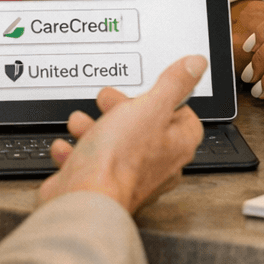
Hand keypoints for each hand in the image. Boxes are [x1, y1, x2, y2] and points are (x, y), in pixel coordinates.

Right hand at [37, 55, 205, 213]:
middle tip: (107, 101)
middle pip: (145, 128)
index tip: (148, 89)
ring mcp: (129, 180)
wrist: (84, 199)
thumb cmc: (119, 158)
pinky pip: (90, 167)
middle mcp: (158, 166)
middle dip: (120, 110)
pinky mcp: (102, 189)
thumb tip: (196, 64)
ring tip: (80, 121)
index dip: (164, 98)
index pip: (183, 115)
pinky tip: (67, 147)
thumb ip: (174, 84)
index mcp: (177, 145)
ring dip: (94, 129)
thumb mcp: (151, 107)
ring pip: (115, 146)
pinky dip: (77, 154)